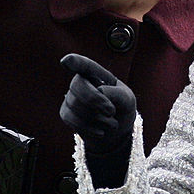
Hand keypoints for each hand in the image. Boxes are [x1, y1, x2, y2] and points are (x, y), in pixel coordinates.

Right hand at [59, 53, 135, 187]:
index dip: (74, 62)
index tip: (66, 62)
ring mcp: (71, 97)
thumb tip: (99, 91)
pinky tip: (101, 132)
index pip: (84, 64)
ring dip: (97, 118)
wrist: (116, 131)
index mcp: (96, 74)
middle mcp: (81, 82)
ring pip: (74, 104)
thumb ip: (117, 94)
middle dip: (94, 99)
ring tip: (112, 123)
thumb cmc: (122, 109)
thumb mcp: (127, 100)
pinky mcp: (66, 112)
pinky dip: (88, 128)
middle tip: (111, 112)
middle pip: (78, 85)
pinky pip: (70, 118)